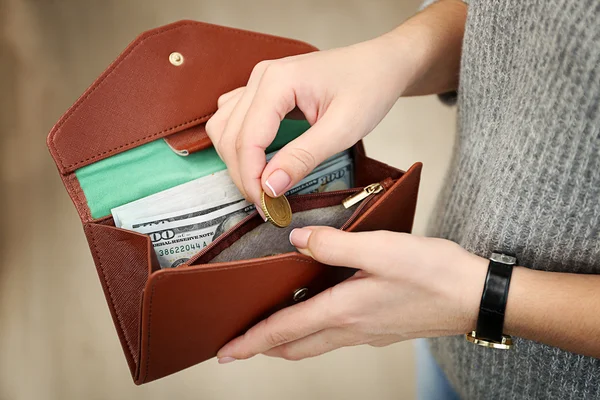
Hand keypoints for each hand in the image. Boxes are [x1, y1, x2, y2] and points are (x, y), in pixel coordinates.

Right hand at [205, 34, 413, 205]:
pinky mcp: (262, 90)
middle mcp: (260, 77)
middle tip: (267, 205)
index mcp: (278, 81)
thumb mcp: (343, 129)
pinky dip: (238, 145)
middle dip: (243, 175)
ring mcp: (258, 81)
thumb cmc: (368, 88)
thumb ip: (303, 158)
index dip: (251, 178)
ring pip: (224, 129)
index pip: (246, 139)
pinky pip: (232, 119)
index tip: (267, 207)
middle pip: (229, 137)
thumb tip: (269, 187)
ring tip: (262, 187)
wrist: (381, 65)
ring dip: (236, 162)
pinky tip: (258, 162)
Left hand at [216, 227, 487, 362]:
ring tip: (269, 330)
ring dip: (287, 341)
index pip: (284, 330)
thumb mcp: (380, 249)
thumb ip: (334, 244)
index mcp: (344, 311)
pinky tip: (316, 313)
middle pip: (295, 347)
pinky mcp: (379, 329)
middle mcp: (350, 330)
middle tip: (239, 343)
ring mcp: (366, 334)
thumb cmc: (433, 273)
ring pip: (314, 344)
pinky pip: (334, 337)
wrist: (474, 297)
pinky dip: (312, 332)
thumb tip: (298, 240)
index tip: (225, 352)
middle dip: (263, 347)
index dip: (251, 341)